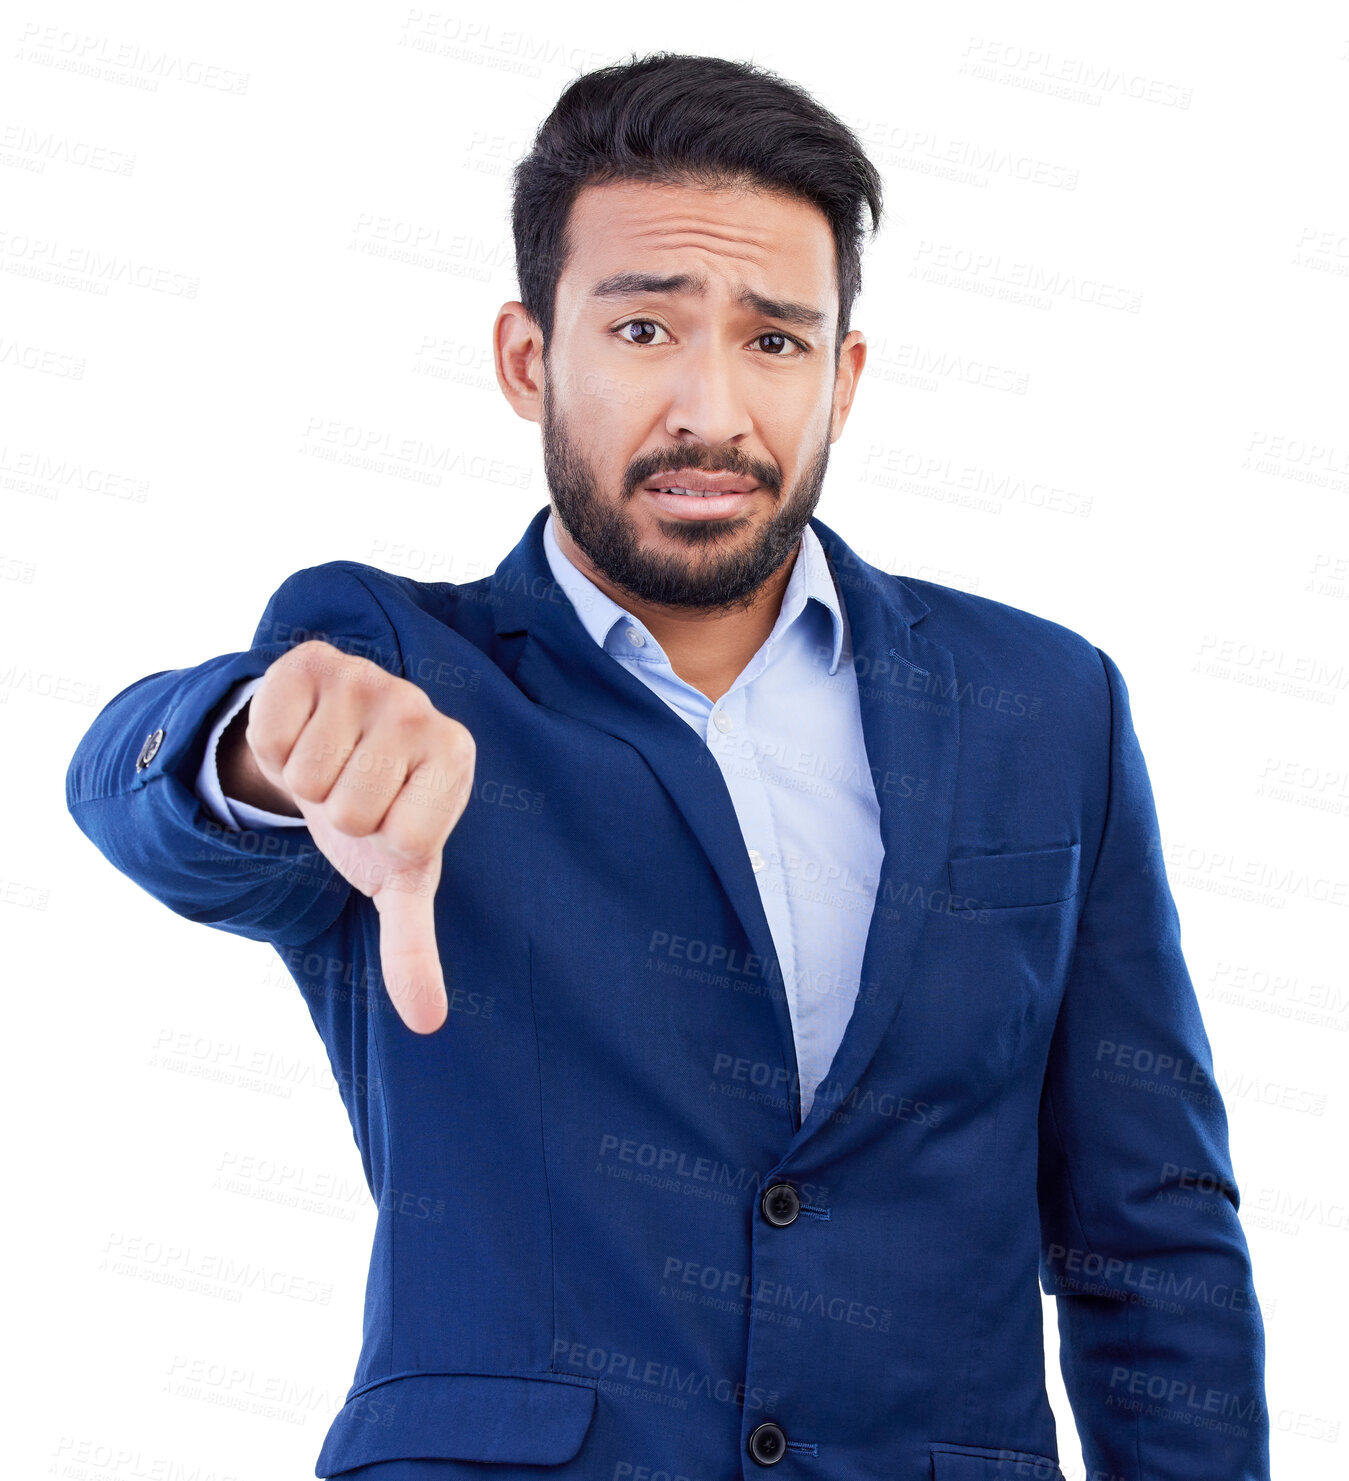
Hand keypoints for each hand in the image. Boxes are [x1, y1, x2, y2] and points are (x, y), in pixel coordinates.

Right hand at [244, 640, 473, 1032]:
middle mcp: (421, 708)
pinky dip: (271, 745)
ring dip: (303, 781)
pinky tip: (300, 732)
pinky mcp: (313, 658)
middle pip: (351, 809)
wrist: (331, 745)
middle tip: (349, 791)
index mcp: (455, 758)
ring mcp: (369, 677)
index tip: (386, 823)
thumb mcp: (397, 878)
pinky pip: (271, 730)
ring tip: (327, 763)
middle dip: (337, 815)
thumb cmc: (377, 815)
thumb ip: (412, 946)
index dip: (379, 845)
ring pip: (308, 774)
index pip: (404, 841)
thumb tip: (427, 1023)